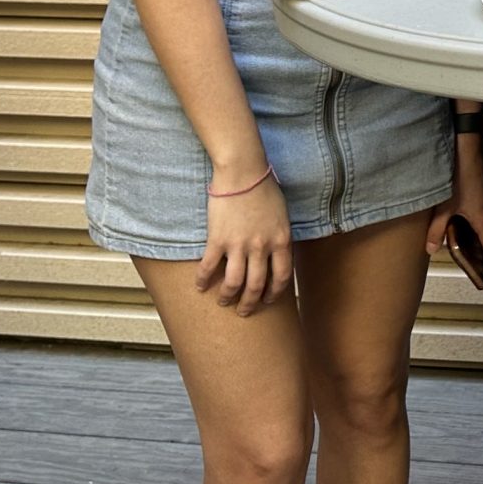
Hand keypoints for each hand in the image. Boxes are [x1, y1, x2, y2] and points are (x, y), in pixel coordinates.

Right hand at [196, 176, 293, 316]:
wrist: (243, 172)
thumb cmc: (264, 188)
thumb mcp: (282, 215)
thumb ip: (280, 236)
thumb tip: (277, 253)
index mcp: (281, 241)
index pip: (282, 277)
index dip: (275, 293)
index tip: (268, 300)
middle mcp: (261, 247)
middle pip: (257, 285)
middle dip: (250, 303)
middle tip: (244, 311)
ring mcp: (239, 245)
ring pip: (234, 283)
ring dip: (228, 297)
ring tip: (224, 301)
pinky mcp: (218, 240)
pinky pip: (209, 267)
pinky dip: (203, 280)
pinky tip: (200, 286)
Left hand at [429, 132, 482, 277]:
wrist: (466, 151)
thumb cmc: (460, 176)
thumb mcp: (443, 207)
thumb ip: (436, 230)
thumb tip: (432, 247)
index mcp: (482, 219)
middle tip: (477, 261)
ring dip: (482, 236)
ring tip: (468, 243)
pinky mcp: (482, 193)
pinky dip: (477, 223)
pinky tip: (462, 221)